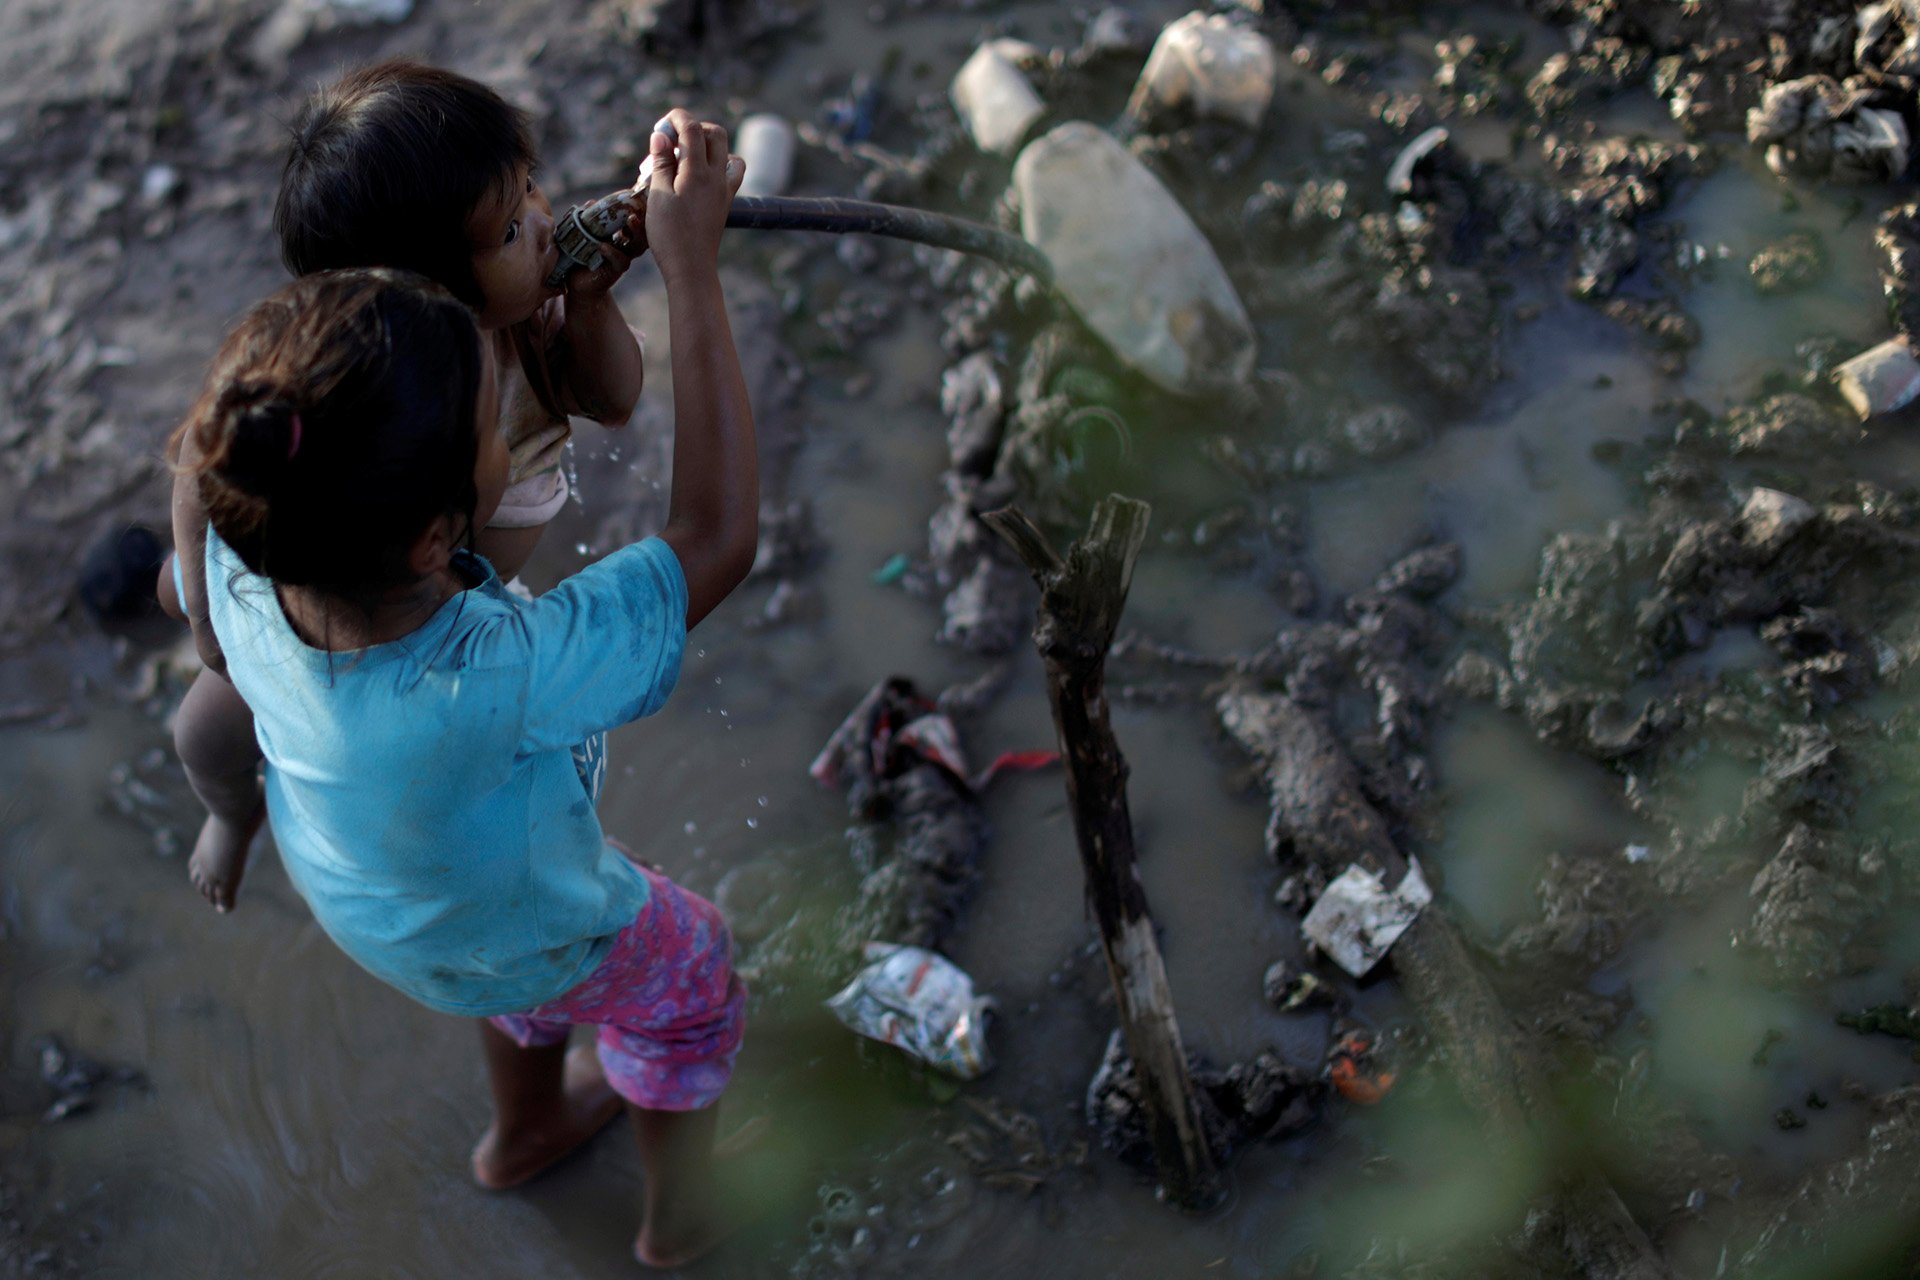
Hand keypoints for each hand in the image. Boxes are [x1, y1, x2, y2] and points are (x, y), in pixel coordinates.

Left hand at [566, 206, 646, 301]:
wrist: (576, 283)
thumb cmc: (579, 256)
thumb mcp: (581, 233)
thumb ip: (586, 218)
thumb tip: (591, 203)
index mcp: (620, 235)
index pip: (634, 221)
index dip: (638, 210)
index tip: (635, 196)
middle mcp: (625, 246)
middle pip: (643, 231)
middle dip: (643, 218)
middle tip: (638, 205)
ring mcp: (623, 258)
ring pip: (638, 246)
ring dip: (636, 232)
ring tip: (630, 221)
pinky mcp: (616, 270)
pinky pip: (621, 260)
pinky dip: (613, 252)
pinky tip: (603, 246)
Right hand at [645, 109, 737, 288]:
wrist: (692, 267)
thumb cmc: (669, 234)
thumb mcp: (658, 195)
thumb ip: (661, 162)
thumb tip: (661, 135)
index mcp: (698, 172)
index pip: (693, 129)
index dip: (676, 119)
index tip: (660, 126)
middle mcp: (717, 177)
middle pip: (715, 134)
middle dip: (693, 128)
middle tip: (670, 143)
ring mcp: (725, 190)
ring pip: (727, 152)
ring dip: (708, 145)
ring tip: (685, 158)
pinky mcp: (726, 202)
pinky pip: (731, 172)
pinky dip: (718, 163)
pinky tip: (698, 175)